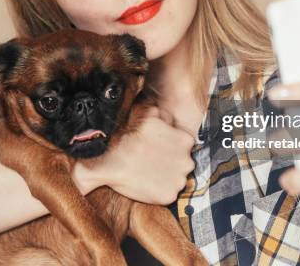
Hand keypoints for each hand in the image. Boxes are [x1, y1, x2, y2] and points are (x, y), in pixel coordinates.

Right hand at [78, 107, 195, 204]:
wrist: (112, 165)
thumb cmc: (128, 141)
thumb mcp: (147, 118)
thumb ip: (159, 112)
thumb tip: (161, 104)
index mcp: (185, 140)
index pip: (183, 145)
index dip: (169, 147)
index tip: (156, 150)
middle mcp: (187, 161)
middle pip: (182, 162)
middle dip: (169, 162)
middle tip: (150, 161)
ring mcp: (180, 180)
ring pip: (176, 178)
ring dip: (165, 176)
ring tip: (147, 172)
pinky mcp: (170, 195)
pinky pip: (168, 193)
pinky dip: (158, 190)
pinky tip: (146, 183)